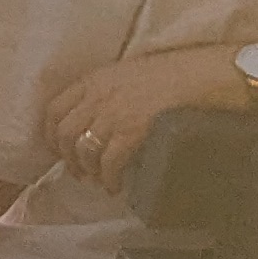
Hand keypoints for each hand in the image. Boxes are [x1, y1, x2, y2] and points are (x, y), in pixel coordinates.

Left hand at [43, 49, 241, 188]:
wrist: (206, 74)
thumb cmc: (176, 72)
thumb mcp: (130, 74)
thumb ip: (108, 92)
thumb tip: (98, 117)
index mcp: (94, 79)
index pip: (54, 108)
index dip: (50, 134)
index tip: (57, 149)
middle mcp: (97, 95)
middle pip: (64, 133)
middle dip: (67, 157)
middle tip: (78, 172)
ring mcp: (113, 112)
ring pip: (84, 149)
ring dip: (88, 170)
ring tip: (99, 181)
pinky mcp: (133, 129)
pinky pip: (109, 161)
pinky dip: (108, 177)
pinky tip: (114, 186)